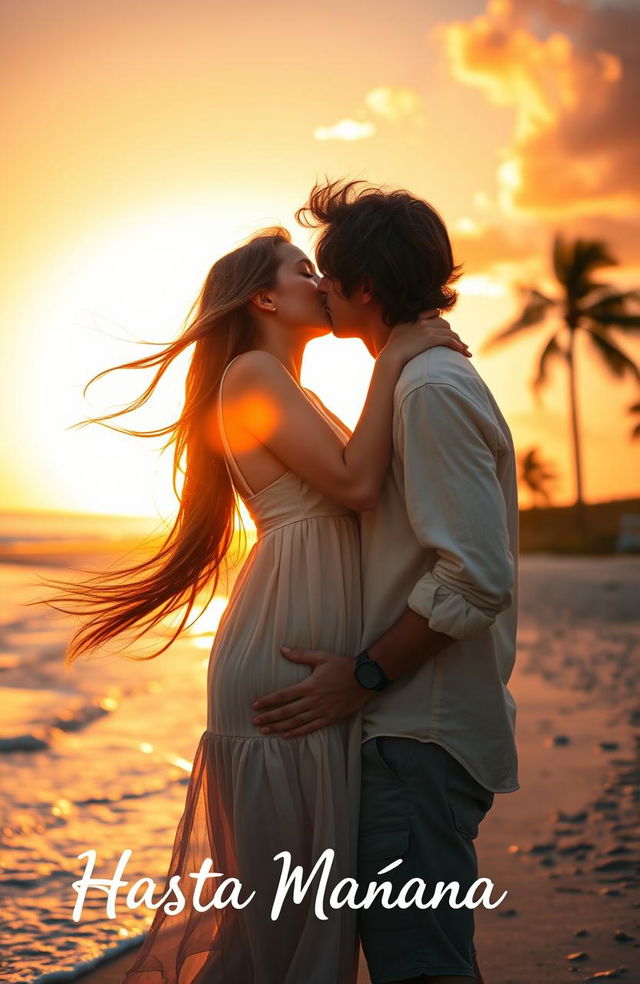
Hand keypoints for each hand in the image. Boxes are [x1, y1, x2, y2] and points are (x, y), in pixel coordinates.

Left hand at [251, 647, 369, 737]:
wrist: (365, 678)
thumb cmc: (342, 666)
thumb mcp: (321, 657)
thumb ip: (300, 655)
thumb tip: (282, 649)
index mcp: (309, 685)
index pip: (283, 695)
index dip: (268, 701)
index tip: (255, 706)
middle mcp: (313, 701)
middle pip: (286, 711)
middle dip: (269, 717)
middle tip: (255, 722)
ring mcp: (322, 711)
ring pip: (296, 722)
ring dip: (280, 727)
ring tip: (266, 731)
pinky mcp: (330, 718)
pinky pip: (311, 728)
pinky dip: (298, 733)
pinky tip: (287, 736)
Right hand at [382, 312, 470, 367]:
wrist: (390, 357)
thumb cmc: (391, 352)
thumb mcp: (395, 336)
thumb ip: (402, 332)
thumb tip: (403, 340)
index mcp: (413, 319)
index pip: (432, 313)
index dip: (440, 318)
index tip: (447, 326)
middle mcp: (421, 322)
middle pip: (444, 324)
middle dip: (453, 333)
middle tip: (460, 342)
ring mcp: (426, 329)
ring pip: (449, 333)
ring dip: (459, 342)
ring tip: (465, 350)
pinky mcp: (431, 339)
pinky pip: (449, 340)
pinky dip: (458, 346)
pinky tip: (463, 352)